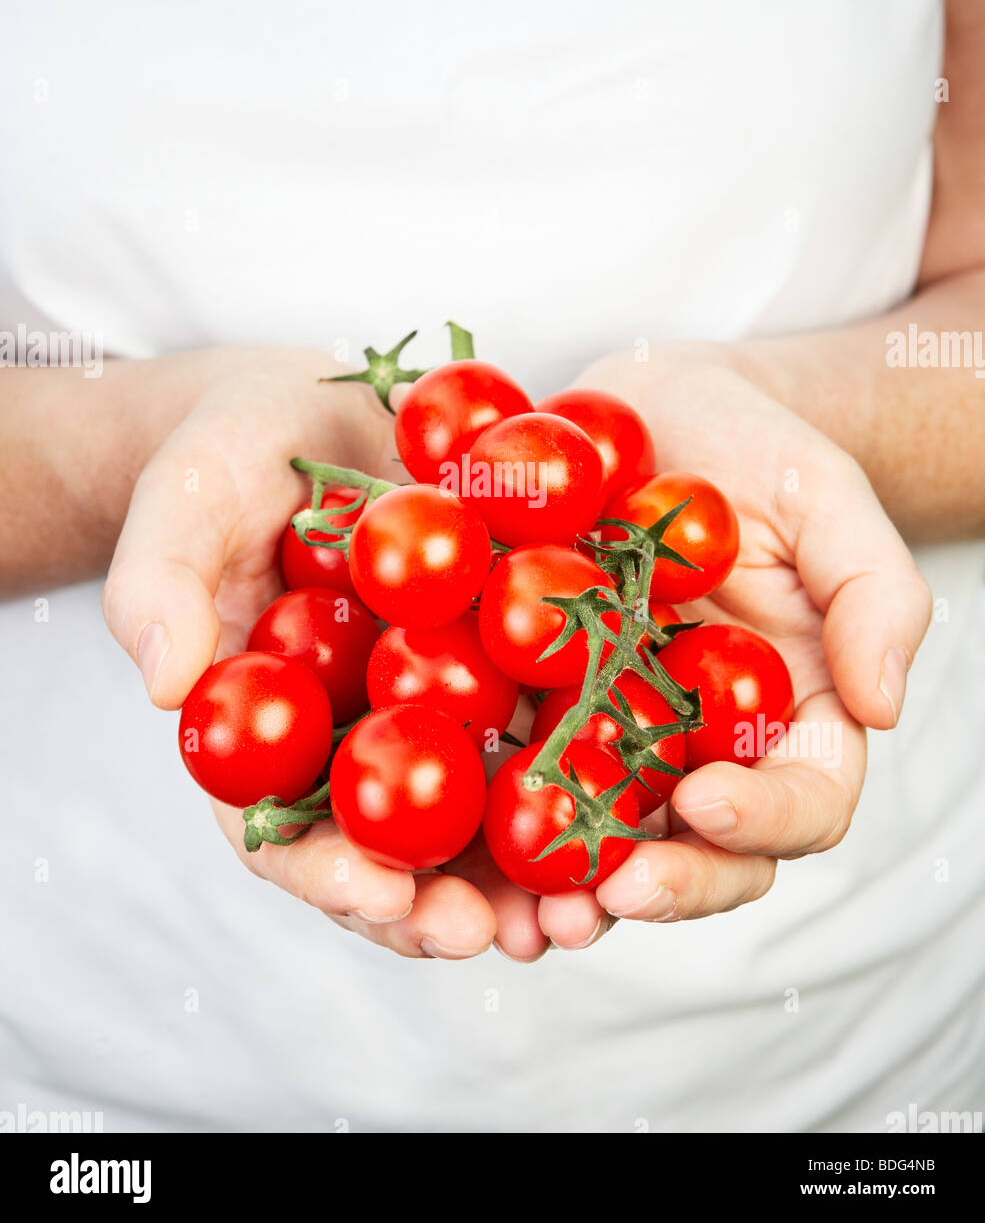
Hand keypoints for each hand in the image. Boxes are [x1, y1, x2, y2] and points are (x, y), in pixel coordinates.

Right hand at [102, 347, 569, 960]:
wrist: (320, 406)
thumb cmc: (231, 455)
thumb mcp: (186, 498)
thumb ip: (159, 582)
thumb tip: (162, 683)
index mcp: (269, 733)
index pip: (283, 832)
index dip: (330, 875)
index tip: (381, 898)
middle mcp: (356, 738)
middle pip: (394, 848)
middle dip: (445, 904)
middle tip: (499, 937)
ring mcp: (436, 705)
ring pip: (482, 811)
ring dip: (532, 872)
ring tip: (583, 911)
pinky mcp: (506, 657)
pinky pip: (551, 719)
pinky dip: (591, 767)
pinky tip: (640, 799)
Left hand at [543, 348, 932, 931]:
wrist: (650, 411)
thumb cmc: (753, 451)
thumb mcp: (828, 499)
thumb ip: (874, 594)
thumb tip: (881, 706)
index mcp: (789, 716)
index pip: (802, 801)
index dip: (763, 819)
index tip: (707, 801)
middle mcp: (704, 744)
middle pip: (701, 850)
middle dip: (664, 885)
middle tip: (613, 892)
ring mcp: (615, 733)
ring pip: (604, 836)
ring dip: (568, 889)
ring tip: (526, 915)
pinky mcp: (536, 704)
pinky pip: (514, 768)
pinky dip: (488, 816)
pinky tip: (452, 843)